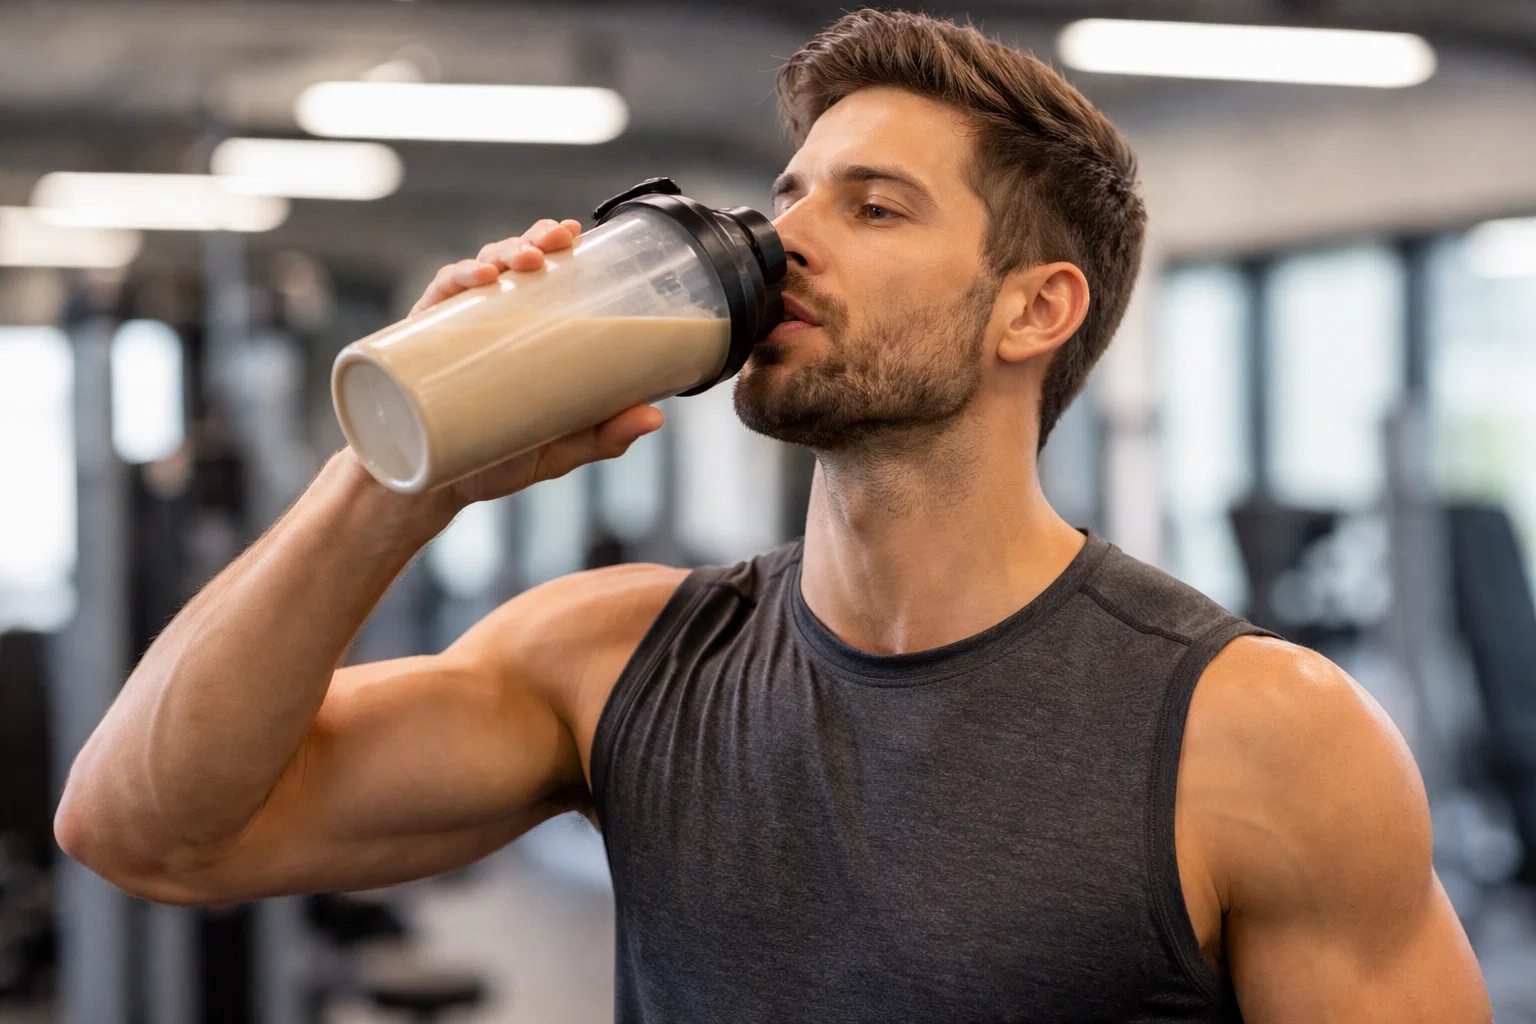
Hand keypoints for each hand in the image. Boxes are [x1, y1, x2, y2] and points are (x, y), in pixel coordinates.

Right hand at [400, 217, 663, 515]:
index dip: (554, 245)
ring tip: (525, 260)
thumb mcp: (558, 450)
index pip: (541, 276)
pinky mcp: (419, 339)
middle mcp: (490, 321)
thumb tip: (655, 418)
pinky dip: (456, 279)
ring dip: (501, 253)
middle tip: (554, 244)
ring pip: (476, 269)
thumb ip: (603, 436)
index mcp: (523, 333)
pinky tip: (479, 279)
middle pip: (511, 262)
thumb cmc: (497, 462)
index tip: (574, 232)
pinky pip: (438, 297)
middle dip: (533, 240)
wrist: (433, 487)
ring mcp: (455, 327)